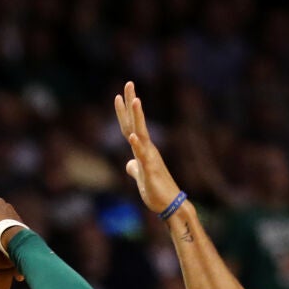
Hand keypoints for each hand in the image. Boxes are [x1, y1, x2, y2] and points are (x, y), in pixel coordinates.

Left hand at [114, 81, 181, 215]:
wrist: (169, 205)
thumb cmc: (156, 190)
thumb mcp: (140, 176)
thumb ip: (134, 167)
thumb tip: (129, 163)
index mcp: (142, 149)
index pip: (130, 126)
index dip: (124, 111)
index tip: (119, 95)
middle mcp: (147, 148)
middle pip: (136, 122)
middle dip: (132, 103)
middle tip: (129, 83)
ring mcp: (149, 158)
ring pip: (142, 134)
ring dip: (138, 117)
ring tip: (136, 100)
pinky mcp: (150, 170)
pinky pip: (143, 156)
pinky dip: (138, 146)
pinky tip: (133, 136)